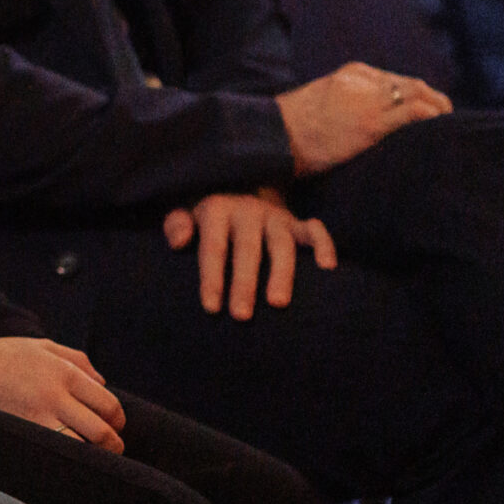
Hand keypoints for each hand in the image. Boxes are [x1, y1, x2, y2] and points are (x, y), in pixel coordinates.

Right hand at [0, 336, 125, 451]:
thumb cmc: (5, 356)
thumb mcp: (43, 346)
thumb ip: (78, 360)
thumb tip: (103, 383)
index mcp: (65, 372)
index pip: (108, 404)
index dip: (118, 421)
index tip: (114, 426)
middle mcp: (57, 395)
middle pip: (102, 431)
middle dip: (113, 444)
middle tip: (111, 447)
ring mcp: (39, 417)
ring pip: (83, 448)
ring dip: (94, 456)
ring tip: (93, 458)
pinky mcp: (24, 431)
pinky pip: (57, 451)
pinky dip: (69, 458)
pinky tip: (68, 458)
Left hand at [163, 189, 336, 319]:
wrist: (240, 187)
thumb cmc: (207, 218)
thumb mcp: (185, 213)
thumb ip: (176, 226)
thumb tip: (180, 240)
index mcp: (216, 210)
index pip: (213, 247)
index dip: (212, 277)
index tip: (212, 308)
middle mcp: (247, 211)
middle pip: (247, 249)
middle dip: (244, 283)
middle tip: (241, 316)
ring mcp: (274, 217)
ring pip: (281, 245)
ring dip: (282, 273)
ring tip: (278, 304)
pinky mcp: (296, 223)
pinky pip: (314, 231)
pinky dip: (323, 245)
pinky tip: (327, 268)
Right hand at [276, 63, 450, 174]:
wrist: (273, 136)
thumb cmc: (290, 129)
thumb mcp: (320, 103)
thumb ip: (344, 102)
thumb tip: (357, 120)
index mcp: (351, 74)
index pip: (395, 79)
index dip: (416, 94)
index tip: (425, 110)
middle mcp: (363, 80)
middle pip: (411, 84)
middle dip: (432, 100)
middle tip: (444, 117)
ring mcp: (368, 99)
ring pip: (419, 93)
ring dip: (439, 108)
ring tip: (448, 123)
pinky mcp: (371, 122)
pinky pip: (415, 112)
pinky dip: (433, 117)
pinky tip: (439, 127)